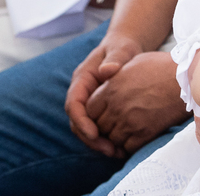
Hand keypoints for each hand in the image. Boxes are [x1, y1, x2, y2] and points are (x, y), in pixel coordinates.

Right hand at [66, 32, 143, 154]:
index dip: (81, 121)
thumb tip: (106, 71)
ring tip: (115, 152)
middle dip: (89, 138)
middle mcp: (81, 93)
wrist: (125, 47)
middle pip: (77, 121)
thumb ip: (115, 59)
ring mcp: (88, 102)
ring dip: (96, 142)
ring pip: (85, 127)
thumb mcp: (121, 50)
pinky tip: (119, 146)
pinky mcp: (97, 109)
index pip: (73, 104)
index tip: (95, 133)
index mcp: (82, 79)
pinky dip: (104, 138)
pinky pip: (96, 126)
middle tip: (109, 149)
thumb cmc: (123, 47)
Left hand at [84, 51, 185, 156]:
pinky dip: (129, 146)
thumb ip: (114, 75)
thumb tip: (106, 78)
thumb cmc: (163, 67)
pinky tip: (136, 138)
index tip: (104, 112)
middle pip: (99, 126)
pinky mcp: (144, 133)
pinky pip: (127, 147)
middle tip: (115, 124)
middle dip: (104, 127)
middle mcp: (116, 106)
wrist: (188, 80)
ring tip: (127, 131)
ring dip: (117, 137)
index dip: (95, 113)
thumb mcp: (133, 63)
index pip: (89, 109)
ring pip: (112, 139)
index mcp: (111, 88)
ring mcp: (129, 121)